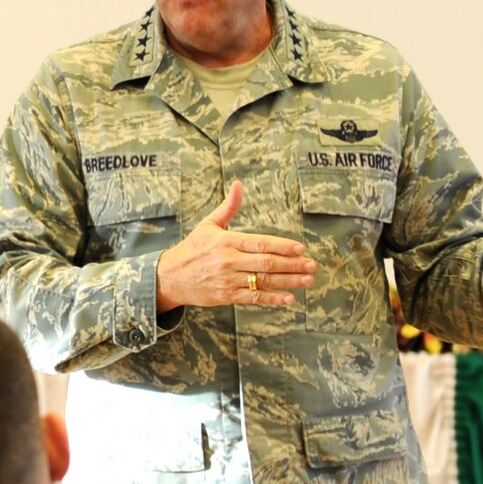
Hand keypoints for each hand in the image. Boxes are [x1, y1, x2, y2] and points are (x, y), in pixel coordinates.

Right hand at [156, 182, 316, 310]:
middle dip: (292, 265)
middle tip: (312, 265)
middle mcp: (229, 261)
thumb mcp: (208, 224)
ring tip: (308, 280)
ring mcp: (229, 280)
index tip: (300, 248)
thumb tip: (239, 184)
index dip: (282, 246)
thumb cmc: (192, 248)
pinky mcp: (227, 296)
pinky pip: (253, 298)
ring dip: (289, 282)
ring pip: (263, 281)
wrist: (170, 277)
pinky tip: (289, 298)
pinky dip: (272, 299)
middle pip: (266, 264)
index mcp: (227, 241)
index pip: (260, 243)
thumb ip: (229, 207)